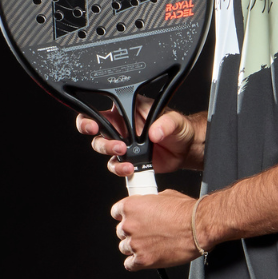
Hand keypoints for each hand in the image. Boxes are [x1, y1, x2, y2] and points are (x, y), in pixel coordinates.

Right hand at [77, 101, 197, 177]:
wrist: (187, 148)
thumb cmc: (179, 128)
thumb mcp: (175, 120)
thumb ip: (165, 123)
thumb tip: (154, 132)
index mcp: (128, 110)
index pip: (101, 110)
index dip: (89, 118)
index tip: (93, 125)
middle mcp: (122, 126)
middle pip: (97, 133)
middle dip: (101, 140)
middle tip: (116, 145)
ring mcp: (124, 144)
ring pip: (104, 150)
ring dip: (110, 154)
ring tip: (125, 155)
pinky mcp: (129, 159)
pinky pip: (116, 165)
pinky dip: (120, 168)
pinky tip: (130, 168)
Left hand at [111, 190, 198, 269]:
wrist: (200, 227)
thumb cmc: (187, 212)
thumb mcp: (166, 196)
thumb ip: (150, 203)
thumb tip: (149, 206)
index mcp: (131, 206)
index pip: (117, 212)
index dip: (126, 215)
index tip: (132, 218)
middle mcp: (129, 225)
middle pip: (121, 232)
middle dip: (133, 232)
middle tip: (148, 232)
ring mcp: (135, 244)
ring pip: (125, 248)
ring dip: (136, 247)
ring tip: (151, 244)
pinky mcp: (143, 260)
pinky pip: (130, 264)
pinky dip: (137, 262)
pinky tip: (148, 256)